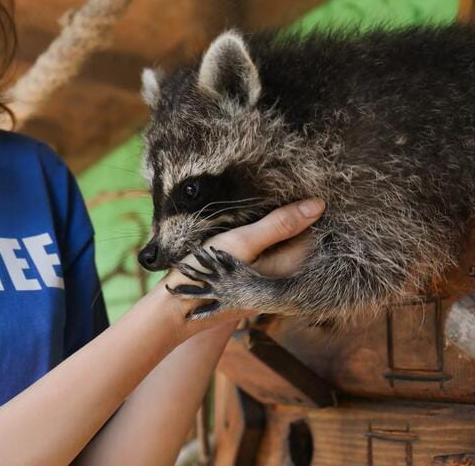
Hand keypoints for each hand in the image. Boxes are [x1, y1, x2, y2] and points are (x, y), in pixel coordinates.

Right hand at [154, 197, 325, 340]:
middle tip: (285, 190)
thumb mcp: (242, 241)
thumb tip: (319, 205)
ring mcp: (272, 284)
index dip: (308, 208)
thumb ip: (279, 224)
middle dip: (296, 217)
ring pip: (286, 247)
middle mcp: (286, 278)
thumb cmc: (209, 273)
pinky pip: (272, 257)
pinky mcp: (257, 284)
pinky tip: (253, 229)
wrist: (179, 309)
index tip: (300, 187)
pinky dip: (268, 242)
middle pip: (303, 240)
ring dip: (280, 229)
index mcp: (290, 266)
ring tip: (269, 204)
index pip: (315, 231)